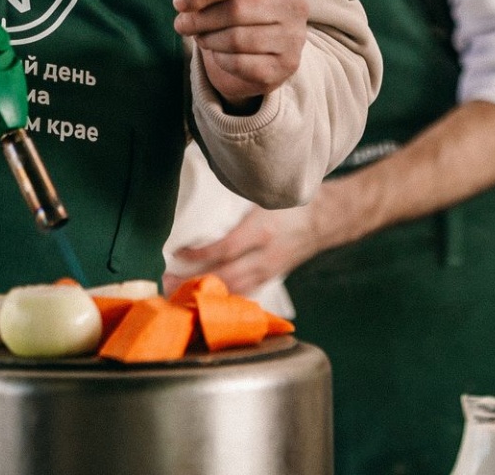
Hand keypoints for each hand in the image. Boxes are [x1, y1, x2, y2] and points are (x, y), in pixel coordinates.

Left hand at [169, 204, 321, 294]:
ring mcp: (270, 271)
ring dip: (204, 294)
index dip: (199, 256)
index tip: (176, 254)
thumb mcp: (267, 196)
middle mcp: (266, 256)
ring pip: (233, 290)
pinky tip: (205, 298)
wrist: (328, 218)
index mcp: (263, 231)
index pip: (226, 249)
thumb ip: (240, 203)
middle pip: (225, 277)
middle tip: (166, 284)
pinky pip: (244, 292)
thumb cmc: (295, 201)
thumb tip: (207, 204)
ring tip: (178, 295)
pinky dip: (223, 297)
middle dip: (194, 283)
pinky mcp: (271, 277)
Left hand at [174, 0, 307, 105]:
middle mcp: (297, 4)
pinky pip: (242, 64)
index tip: (179, 1)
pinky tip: (218, 53)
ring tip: (201, 35)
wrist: (254, 49)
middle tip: (182, 23)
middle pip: (237, 10)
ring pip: (237, 40)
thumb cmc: (231, 2)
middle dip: (200, 19)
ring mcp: (295, 37)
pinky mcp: (286, 66)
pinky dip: (221, 60)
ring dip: (208, 39)